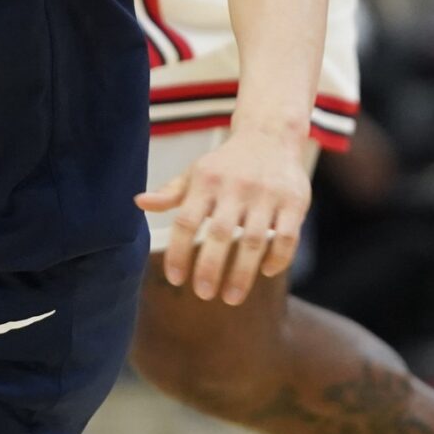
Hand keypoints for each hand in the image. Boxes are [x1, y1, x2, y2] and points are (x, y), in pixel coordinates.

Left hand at [136, 126, 310, 304]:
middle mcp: (235, 186)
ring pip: (253, 240)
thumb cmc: (227, 163)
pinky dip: (277, 259)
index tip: (176, 279)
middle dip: (209, 269)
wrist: (271, 135)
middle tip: (203, 294)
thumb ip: (171, 192)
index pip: (185, 222)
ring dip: (241, 274)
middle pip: (218, 234)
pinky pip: (286, 237)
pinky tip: (266, 271)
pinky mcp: (294, 201)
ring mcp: (267, 194)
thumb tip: (139, 203)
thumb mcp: (197, 172)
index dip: (178, 253)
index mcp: (206, 181)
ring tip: (230, 298)